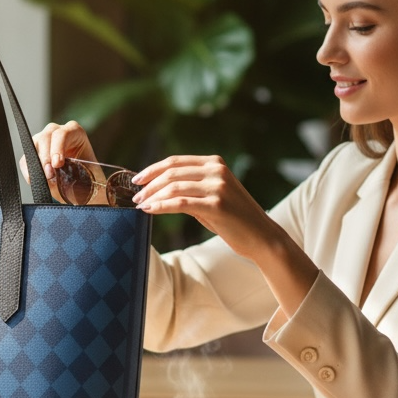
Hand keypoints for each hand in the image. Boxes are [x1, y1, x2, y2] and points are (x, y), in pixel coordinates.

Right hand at [20, 120, 98, 197]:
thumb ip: (72, 176)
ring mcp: (44, 141)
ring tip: (43, 178)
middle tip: (49, 174)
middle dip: (46, 157)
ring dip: (36, 163)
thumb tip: (55, 180)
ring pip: (33, 145)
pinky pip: (25, 159)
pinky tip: (35, 180)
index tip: (58, 164)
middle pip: (46, 137)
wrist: (83, 187)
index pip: (63, 133)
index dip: (58, 147)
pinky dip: (28, 170)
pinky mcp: (34, 153)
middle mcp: (57, 132)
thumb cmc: (88, 179)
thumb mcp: (85, 176)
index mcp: (75, 133)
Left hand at [131, 154, 269, 261]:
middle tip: (135, 196)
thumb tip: (156, 189)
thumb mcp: (211, 197)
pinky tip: (150, 210)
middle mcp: (216, 170)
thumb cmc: (234, 219)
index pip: (175, 161)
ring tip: (140, 205)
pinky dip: (161, 206)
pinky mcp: (216, 205)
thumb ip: (190, 189)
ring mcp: (217, 186)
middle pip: (171, 172)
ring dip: (152, 196)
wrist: (262, 236)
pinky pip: (180, 203)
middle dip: (149, 184)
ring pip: (173, 187)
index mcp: (215, 163)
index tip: (137, 180)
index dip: (152, 169)